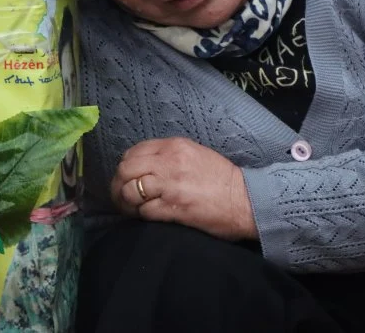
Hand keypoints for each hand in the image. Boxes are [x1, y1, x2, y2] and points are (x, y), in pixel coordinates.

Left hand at [110, 137, 257, 240]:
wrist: (245, 201)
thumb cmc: (221, 179)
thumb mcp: (194, 154)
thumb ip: (168, 155)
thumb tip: (143, 164)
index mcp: (174, 146)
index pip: (133, 152)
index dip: (125, 166)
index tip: (127, 177)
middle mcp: (169, 163)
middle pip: (126, 169)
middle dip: (119, 183)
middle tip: (121, 195)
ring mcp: (170, 186)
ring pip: (130, 190)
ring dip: (126, 201)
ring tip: (131, 208)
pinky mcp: (173, 209)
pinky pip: (144, 211)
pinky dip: (141, 215)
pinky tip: (146, 216)